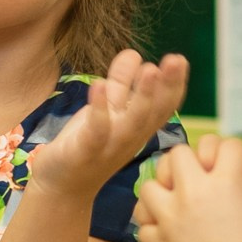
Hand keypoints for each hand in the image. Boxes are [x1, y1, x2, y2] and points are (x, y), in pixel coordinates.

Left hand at [27, 49, 188, 200]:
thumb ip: (121, 83)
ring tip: (149, 69)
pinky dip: (99, 109)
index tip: (180, 60)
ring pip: (132, 122)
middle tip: (176, 59)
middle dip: (166, 86)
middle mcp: (129, 138)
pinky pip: (96, 131)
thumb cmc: (87, 145)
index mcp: (137, 127)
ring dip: (142, 96)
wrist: (60, 187)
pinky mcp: (84, 152)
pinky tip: (100, 85)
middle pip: (154, 112)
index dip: (174, 85)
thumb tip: (134, 53)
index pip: (163, 106)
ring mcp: (109, 147)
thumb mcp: (107, 110)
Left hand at [136, 136, 241, 241]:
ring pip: (151, 183)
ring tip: (178, 200)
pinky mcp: (159, 239)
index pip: (227, 146)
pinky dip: (151, 222)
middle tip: (202, 178)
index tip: (238, 169)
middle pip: (180, 154)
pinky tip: (166, 227)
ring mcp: (171, 215)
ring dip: (163, 189)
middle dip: (191, 162)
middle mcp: (194, 192)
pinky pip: (142, 221)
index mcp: (227, 183)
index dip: (234, 155)